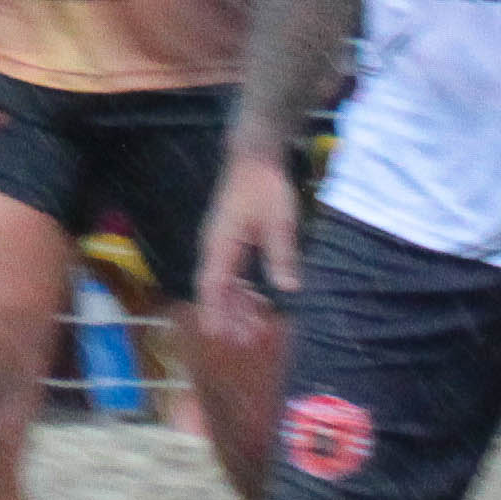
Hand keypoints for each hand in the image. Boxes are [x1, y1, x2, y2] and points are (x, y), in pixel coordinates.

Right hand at [194, 148, 302, 353]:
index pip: (213, 285)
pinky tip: (258, 303)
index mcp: (221, 244)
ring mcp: (222, 244)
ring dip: (237, 306)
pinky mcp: (232, 240)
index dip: (215, 311)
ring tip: (254, 329)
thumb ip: (282, 255)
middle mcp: (215, 247)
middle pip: (217, 289)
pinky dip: (243, 290)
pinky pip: (233, 272)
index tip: (217, 335)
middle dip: (228, 316)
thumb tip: (288, 289)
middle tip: (244, 342)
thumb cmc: (265, 187)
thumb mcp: (279, 221)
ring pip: (225, 283)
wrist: (255, 158)